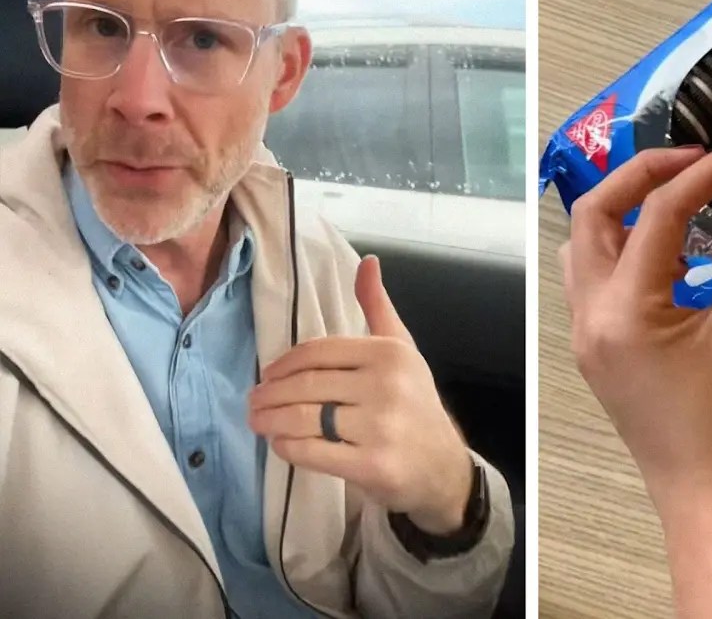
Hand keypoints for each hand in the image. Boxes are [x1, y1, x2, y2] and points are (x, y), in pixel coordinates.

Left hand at [248, 256, 473, 534]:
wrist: (441, 465)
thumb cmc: (415, 403)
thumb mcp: (403, 350)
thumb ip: (378, 307)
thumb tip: (368, 261)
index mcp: (389, 353)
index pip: (318, 351)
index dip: (283, 364)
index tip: (267, 376)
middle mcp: (386, 386)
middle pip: (305, 385)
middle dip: (269, 395)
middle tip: (253, 403)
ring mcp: (380, 427)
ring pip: (303, 418)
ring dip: (270, 421)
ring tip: (258, 422)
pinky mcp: (371, 465)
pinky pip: (311, 452)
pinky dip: (287, 447)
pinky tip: (280, 444)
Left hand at [560, 144, 711, 617]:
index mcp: (623, 311)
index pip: (659, 213)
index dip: (706, 173)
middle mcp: (592, 319)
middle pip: (594, 215)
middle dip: (642, 176)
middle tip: (700, 159)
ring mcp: (592, 339)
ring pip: (588, 247)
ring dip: (627, 210)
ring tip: (684, 194)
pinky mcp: (605, 356)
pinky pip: (601, 282)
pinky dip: (630, 249)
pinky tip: (677, 248)